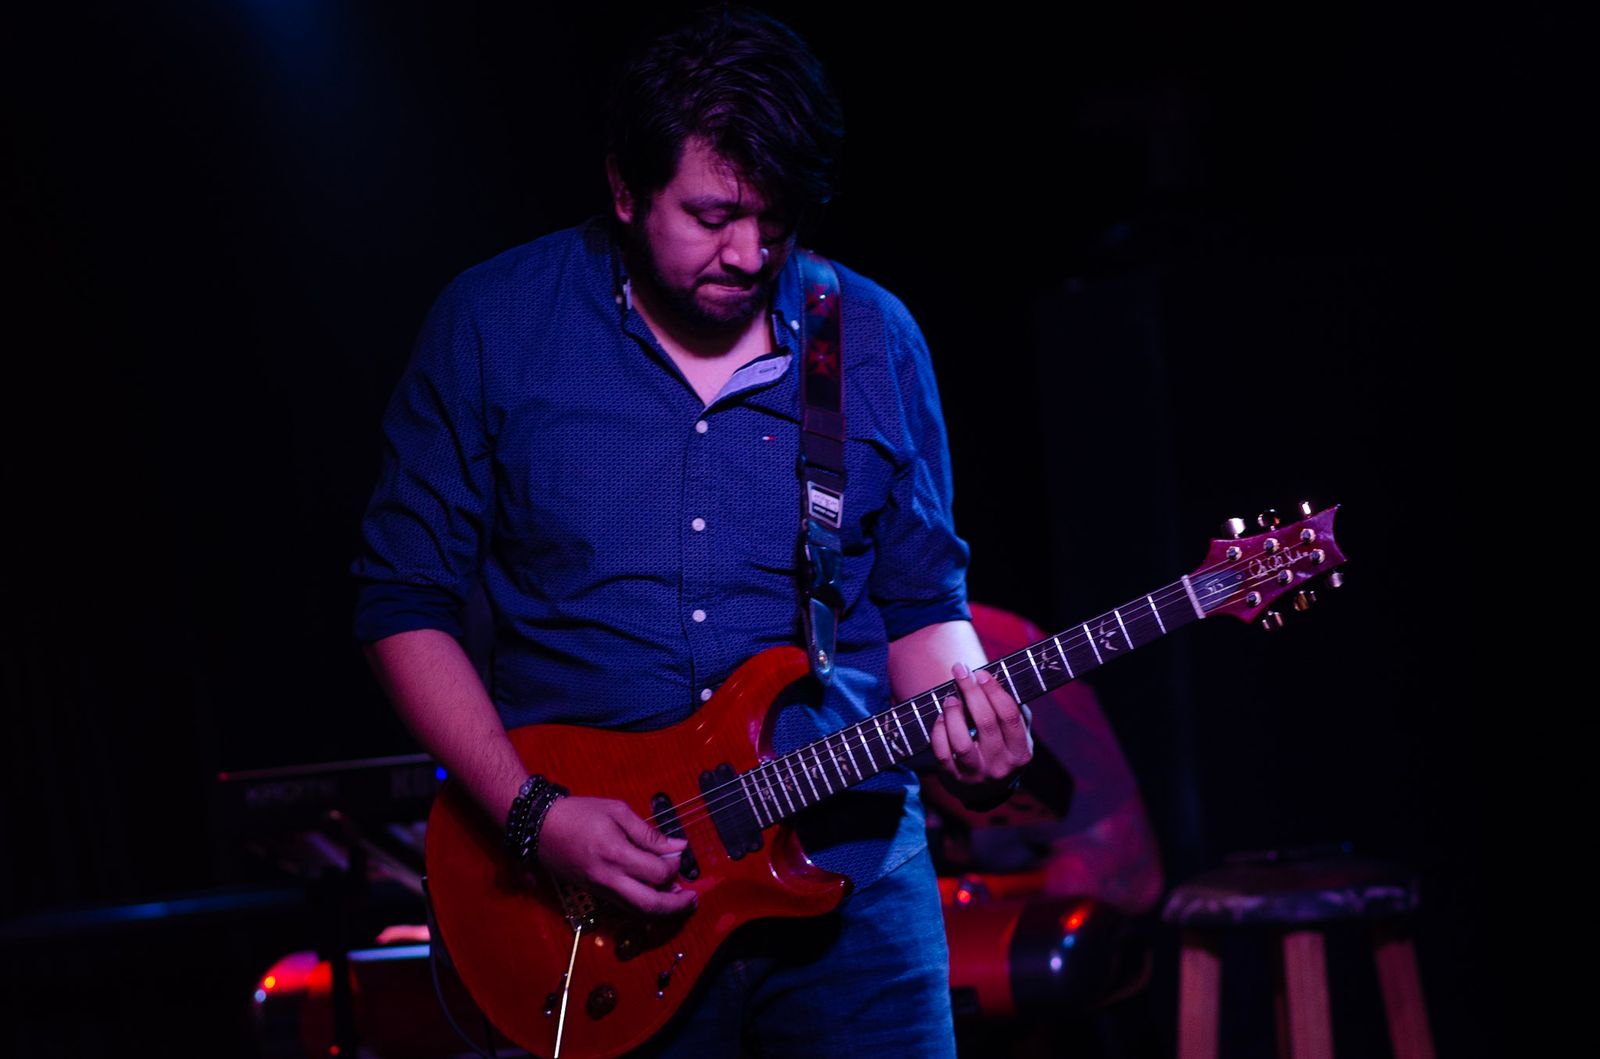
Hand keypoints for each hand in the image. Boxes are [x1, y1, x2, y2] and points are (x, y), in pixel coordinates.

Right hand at [533, 796, 696, 915]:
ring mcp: (600, 890)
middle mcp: (609, 879)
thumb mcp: (617, 811)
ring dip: (663, 911)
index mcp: (616, 853)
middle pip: (650, 905)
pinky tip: (656, 897)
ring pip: (638, 913)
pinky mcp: (595, 894)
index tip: (679, 854)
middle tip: (693, 898)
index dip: (674, 866)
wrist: (540, 827)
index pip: (657, 872)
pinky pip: (625, 909)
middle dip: (677, 906)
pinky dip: (645, 908)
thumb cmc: (579, 813)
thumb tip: (678, 846)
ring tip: (680, 901)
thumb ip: (649, 833)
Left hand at [929, 663, 1032, 789]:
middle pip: (986, 723)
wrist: (986, 793)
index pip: (1010, 716)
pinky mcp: (953, 778)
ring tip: (950, 698)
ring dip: (953, 714)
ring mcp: (976, 774)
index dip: (994, 691)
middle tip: (960, 671)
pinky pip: (942, 753)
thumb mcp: (1017, 738)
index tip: (981, 673)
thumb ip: (1014, 712)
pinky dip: (939, 731)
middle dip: (971, 692)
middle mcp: (1000, 765)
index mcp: (1020, 752)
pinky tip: (941, 718)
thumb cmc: (1003, 752)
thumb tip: (997, 681)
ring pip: (961, 742)